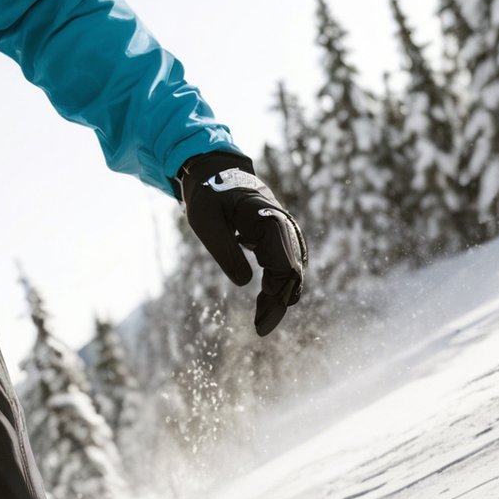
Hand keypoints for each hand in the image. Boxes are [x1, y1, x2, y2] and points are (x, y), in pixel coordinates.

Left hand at [175, 152, 305, 335]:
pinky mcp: (275, 235)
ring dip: (280, 294)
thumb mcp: (206, 223)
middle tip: (261, 328)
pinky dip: (278, 283)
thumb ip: (225, 251)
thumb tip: (247, 283)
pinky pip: (284, 262)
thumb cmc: (208, 196)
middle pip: (292, 271)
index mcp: (269, 220)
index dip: (277, 296)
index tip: (262, 320)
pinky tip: (268, 301)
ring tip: (263, 320)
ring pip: (291, 268)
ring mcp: (282, 229)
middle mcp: (283, 225)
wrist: (213, 170)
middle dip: (279, 301)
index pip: (285, 265)